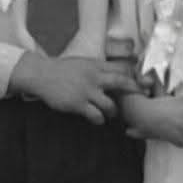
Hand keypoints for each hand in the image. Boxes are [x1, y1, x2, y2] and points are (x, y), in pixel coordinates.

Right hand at [10, 53, 140, 124]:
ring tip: (112, 114)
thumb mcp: (83, 63)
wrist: (41, 75)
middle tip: (139, 99)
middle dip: (134, 91)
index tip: (140, 84)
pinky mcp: (77, 103)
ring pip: (111, 105)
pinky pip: (96, 115)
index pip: (121, 69)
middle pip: (122, 82)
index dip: (133, 77)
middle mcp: (94, 76)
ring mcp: (86, 91)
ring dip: (114, 112)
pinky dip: (100, 119)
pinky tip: (98, 119)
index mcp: (96, 65)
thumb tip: (116, 74)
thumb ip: (99, 68)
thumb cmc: (62, 70)